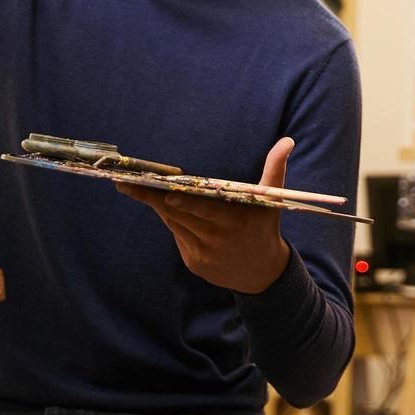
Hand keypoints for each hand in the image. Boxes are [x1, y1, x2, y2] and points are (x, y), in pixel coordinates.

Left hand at [117, 137, 294, 294]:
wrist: (262, 273)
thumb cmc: (264, 227)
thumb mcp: (272, 200)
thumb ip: (275, 169)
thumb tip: (287, 140)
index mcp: (235, 222)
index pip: (205, 210)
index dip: (184, 202)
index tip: (166, 194)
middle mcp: (217, 240)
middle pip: (180, 215)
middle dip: (154, 198)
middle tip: (128, 183)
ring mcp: (203, 254)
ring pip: (174, 224)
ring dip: (157, 206)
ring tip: (133, 187)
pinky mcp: (194, 263)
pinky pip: (177, 235)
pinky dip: (170, 219)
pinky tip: (160, 205)